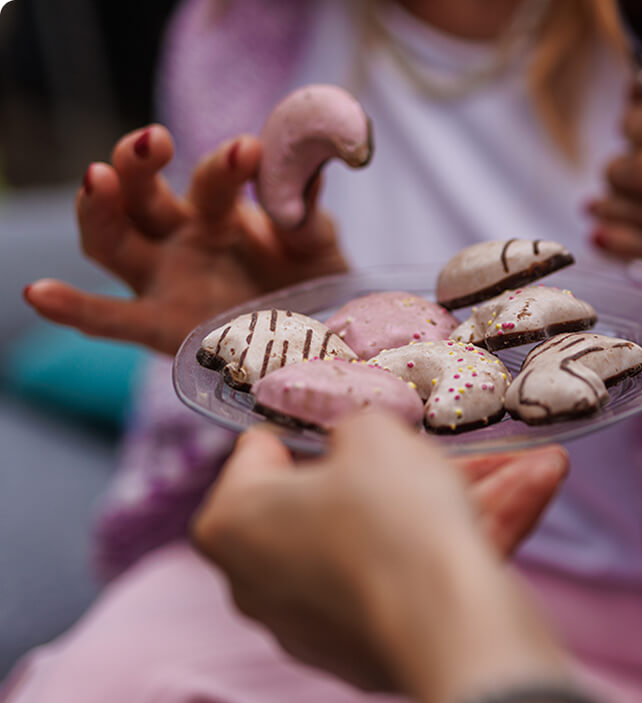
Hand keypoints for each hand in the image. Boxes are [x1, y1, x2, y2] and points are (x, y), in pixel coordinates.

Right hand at [24, 124, 347, 355]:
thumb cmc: (312, 280)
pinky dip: (71, 307)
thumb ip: (306, 212)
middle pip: (141, 196)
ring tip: (98, 176)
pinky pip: (111, 320)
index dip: (227, 164)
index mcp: (220, 210)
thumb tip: (303, 171)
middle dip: (139, 164)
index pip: (211, 179)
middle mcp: (182, 239)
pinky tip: (37, 293)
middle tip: (154, 140)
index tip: (250, 150)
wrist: (324, 342)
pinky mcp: (161, 328)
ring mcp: (165, 282)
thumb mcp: (317, 245)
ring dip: (98, 208)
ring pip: (111, 242)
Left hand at [191, 413, 569, 697]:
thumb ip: (357, 421)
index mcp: (232, 523)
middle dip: (415, 466)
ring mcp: (318, 624)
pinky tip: (536, 492)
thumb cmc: (390, 518)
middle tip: (461, 440)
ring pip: (395, 540)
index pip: (262, 453)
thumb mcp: (374, 432)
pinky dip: (469, 539)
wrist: (448, 626)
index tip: (360, 412)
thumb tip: (358, 435)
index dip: (315, 423)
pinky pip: (419, 579)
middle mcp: (261, 581)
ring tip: (534, 464)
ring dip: (467, 497)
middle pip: (341, 501)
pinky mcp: (373, 652)